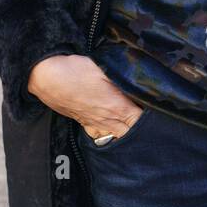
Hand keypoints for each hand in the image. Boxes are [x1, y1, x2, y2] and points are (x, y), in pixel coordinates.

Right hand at [27, 53, 144, 140]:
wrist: (44, 76)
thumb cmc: (74, 70)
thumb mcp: (103, 68)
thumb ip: (122, 78)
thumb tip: (138, 80)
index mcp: (116, 107)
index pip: (140, 121)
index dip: (153, 120)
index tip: (161, 114)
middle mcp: (106, 120)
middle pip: (130, 134)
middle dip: (141, 130)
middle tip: (152, 123)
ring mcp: (93, 124)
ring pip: (116, 137)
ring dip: (126, 134)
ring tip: (134, 127)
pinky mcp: (83, 122)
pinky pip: (100, 135)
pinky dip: (109, 134)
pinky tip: (112, 128)